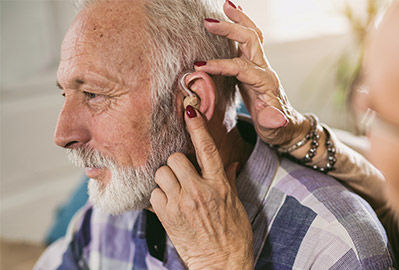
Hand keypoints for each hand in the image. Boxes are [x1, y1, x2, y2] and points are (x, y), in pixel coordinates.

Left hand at [149, 106, 253, 269]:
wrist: (222, 264)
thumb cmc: (234, 235)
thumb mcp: (236, 204)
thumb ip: (229, 179)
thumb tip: (229, 163)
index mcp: (220, 185)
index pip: (208, 149)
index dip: (198, 128)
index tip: (190, 111)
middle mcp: (200, 191)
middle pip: (176, 158)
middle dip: (177, 163)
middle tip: (182, 174)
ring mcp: (181, 204)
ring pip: (162, 173)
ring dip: (166, 179)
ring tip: (175, 189)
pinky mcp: (167, 217)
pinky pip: (154, 194)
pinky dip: (158, 196)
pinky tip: (168, 204)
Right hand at [195, 2, 310, 146]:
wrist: (287, 127)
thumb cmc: (278, 130)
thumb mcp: (274, 131)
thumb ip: (273, 123)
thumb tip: (275, 117)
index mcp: (265, 83)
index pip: (241, 67)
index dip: (220, 65)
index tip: (199, 66)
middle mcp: (264, 70)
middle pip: (250, 40)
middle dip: (230, 29)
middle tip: (208, 22)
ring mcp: (259, 66)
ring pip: (252, 35)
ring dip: (239, 19)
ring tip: (226, 4)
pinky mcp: (253, 67)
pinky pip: (248, 41)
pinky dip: (240, 26)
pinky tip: (232, 15)